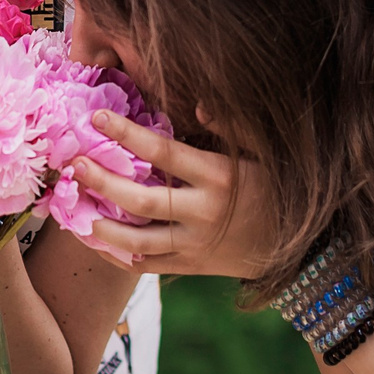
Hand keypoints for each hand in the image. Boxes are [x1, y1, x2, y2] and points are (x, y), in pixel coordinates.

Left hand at [68, 111, 281, 279]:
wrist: (299, 247)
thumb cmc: (276, 188)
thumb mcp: (264, 152)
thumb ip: (232, 127)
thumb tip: (198, 106)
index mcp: (219, 177)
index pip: (164, 153)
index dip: (128, 134)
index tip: (97, 118)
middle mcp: (204, 213)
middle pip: (142, 200)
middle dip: (104, 183)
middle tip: (75, 165)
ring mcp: (196, 244)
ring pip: (138, 240)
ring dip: (101, 226)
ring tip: (74, 209)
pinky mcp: (191, 267)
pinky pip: (145, 265)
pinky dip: (116, 256)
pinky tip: (93, 240)